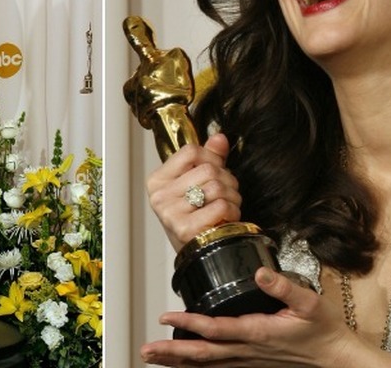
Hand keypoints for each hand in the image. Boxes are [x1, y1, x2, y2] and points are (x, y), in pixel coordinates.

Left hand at [141, 268, 360, 366]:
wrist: (335, 358)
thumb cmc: (323, 330)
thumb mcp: (309, 302)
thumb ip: (283, 287)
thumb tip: (260, 272)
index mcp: (258, 332)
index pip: (216, 329)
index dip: (189, 324)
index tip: (166, 317)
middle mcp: (248, 350)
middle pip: (202, 354)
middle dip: (171, 352)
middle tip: (146, 349)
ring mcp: (248, 361)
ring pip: (206, 364)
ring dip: (178, 361)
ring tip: (153, 357)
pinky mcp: (251, 364)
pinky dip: (196, 367)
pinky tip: (182, 365)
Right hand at [147, 134, 241, 250]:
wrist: (195, 252)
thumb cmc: (194, 217)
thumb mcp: (195, 185)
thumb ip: (208, 159)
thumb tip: (219, 138)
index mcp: (158, 180)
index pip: (191, 152)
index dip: (213, 158)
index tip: (217, 170)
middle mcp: (160, 196)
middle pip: (207, 170)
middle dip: (227, 180)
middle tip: (227, 193)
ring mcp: (170, 213)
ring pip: (216, 188)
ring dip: (232, 197)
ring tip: (228, 206)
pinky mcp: (184, 229)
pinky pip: (219, 207)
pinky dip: (231, 211)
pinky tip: (226, 218)